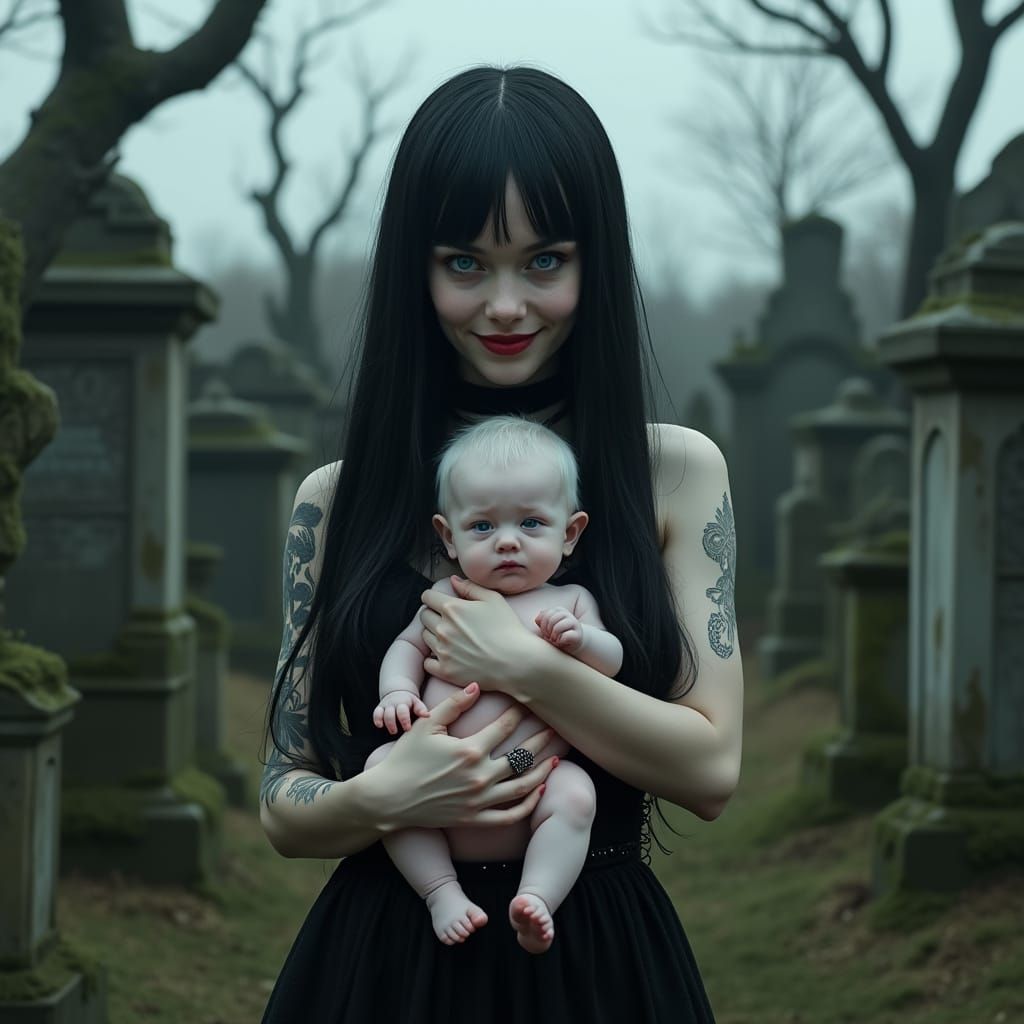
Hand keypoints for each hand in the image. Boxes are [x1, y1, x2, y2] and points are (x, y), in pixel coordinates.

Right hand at [365, 683, 557, 828]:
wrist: (388, 798)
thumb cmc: (405, 758)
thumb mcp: (426, 725)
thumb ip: (453, 704)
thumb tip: (476, 686)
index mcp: (469, 749)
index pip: (506, 727)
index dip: (520, 712)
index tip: (528, 702)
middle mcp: (479, 776)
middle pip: (523, 755)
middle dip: (541, 739)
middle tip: (554, 727)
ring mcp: (479, 800)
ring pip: (523, 787)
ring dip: (543, 771)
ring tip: (556, 758)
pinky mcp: (474, 819)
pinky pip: (510, 816)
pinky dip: (529, 804)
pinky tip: (538, 790)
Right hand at [373, 688, 429, 734]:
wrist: (399, 694)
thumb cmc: (410, 703)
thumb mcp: (417, 704)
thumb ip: (421, 710)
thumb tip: (427, 715)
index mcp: (403, 703)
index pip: (402, 711)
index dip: (404, 720)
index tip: (407, 729)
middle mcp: (392, 704)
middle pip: (389, 714)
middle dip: (392, 724)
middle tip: (397, 731)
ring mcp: (385, 707)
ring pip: (381, 714)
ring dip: (386, 723)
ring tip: (393, 731)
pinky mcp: (379, 709)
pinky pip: (376, 713)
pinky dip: (377, 719)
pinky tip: (380, 726)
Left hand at [419, 575, 541, 689]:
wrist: (517, 662)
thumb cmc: (508, 629)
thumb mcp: (493, 599)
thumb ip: (470, 587)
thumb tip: (453, 581)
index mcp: (452, 609)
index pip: (427, 596)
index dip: (433, 597)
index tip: (440, 601)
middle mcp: (443, 629)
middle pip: (424, 616)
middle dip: (433, 614)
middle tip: (448, 620)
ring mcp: (442, 651)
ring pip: (425, 637)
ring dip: (434, 635)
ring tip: (452, 637)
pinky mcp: (445, 670)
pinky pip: (427, 662)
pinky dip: (433, 658)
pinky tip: (447, 655)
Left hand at [534, 606, 582, 653]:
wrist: (572, 644)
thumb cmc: (557, 634)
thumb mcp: (547, 626)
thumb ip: (542, 620)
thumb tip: (537, 620)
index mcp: (560, 610)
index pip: (546, 614)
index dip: (543, 625)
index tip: (545, 632)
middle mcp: (568, 615)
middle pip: (551, 620)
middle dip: (547, 630)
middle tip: (549, 636)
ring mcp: (575, 624)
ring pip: (558, 627)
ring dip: (553, 636)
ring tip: (554, 639)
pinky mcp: (578, 635)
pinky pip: (565, 636)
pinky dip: (560, 641)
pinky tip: (561, 642)